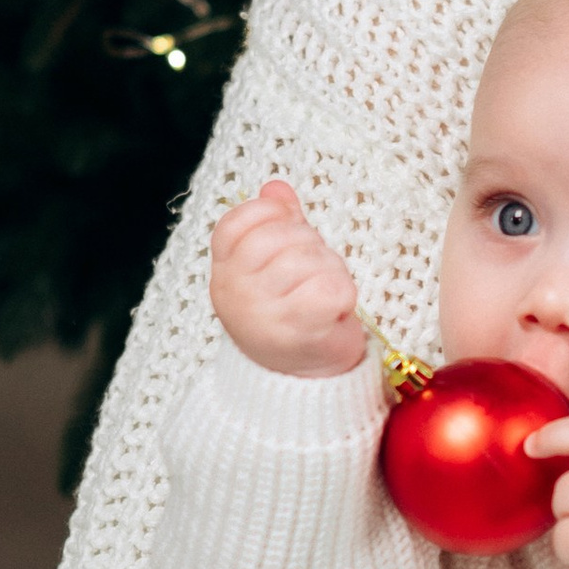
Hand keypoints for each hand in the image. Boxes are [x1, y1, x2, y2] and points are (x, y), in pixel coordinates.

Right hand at [209, 178, 366, 379]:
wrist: (303, 382)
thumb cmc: (291, 314)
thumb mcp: (274, 265)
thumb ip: (275, 223)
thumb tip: (276, 186)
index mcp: (224, 271)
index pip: (239, 221)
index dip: (272, 217)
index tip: (287, 236)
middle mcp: (234, 291)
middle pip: (282, 236)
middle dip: (310, 246)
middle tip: (312, 275)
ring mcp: (262, 312)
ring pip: (311, 260)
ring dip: (331, 272)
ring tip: (322, 297)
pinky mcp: (297, 329)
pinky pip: (332, 287)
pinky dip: (344, 296)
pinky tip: (335, 313)